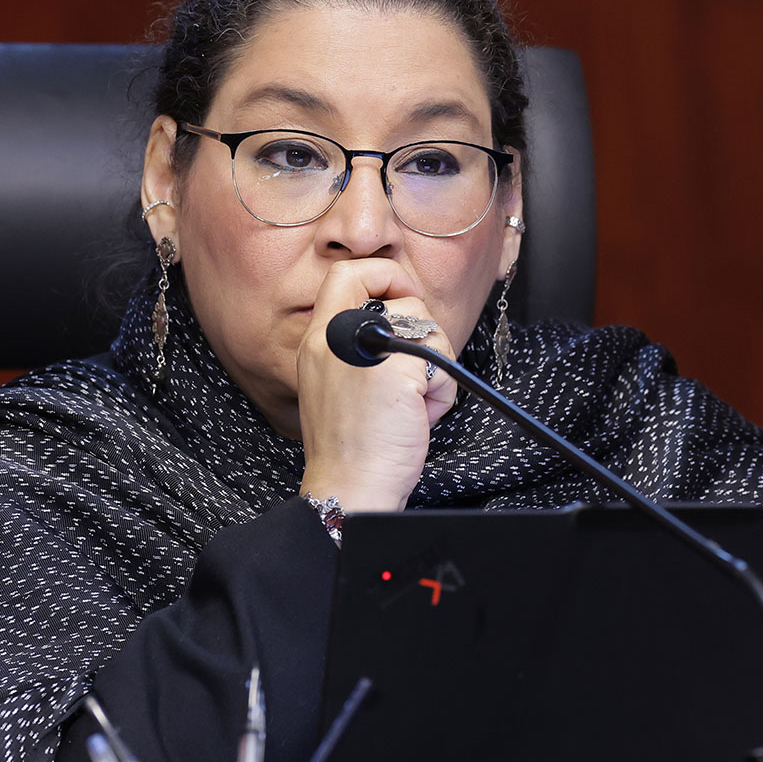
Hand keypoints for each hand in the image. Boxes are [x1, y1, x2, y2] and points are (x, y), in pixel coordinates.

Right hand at [296, 258, 458, 512]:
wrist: (350, 487)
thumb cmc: (351, 444)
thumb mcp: (337, 380)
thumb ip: (357, 344)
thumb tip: (400, 317)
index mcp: (319, 340)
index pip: (345, 273)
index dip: (383, 275)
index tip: (400, 298)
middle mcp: (337, 340)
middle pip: (404, 301)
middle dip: (423, 336)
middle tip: (412, 374)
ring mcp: (369, 353)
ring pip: (430, 330)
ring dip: (433, 369)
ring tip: (409, 404)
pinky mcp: (400, 372)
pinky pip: (443, 364)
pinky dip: (441, 393)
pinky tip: (418, 417)